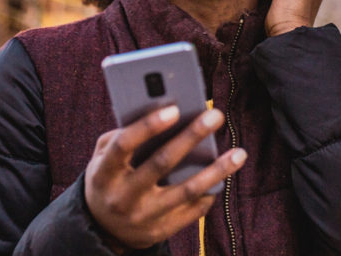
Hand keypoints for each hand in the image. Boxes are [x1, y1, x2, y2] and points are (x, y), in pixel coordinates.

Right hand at [84, 105, 247, 249]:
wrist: (103, 229)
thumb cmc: (108, 179)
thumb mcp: (101, 158)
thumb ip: (121, 136)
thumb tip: (160, 114)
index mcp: (103, 173)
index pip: (124, 145)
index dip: (148, 126)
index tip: (174, 108)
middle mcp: (123, 196)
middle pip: (161, 163)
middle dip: (191, 136)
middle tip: (215, 115)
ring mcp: (143, 217)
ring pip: (186, 191)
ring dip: (216, 170)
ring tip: (239, 153)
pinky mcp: (160, 231)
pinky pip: (192, 211)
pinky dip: (210, 192)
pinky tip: (224, 176)